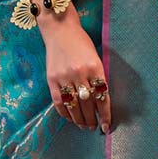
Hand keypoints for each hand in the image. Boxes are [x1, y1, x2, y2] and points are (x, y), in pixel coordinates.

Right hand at [42, 13, 111, 132]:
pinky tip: (69, 118)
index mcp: (95, 68)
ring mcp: (64, 77)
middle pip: (87, 104)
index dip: (104, 115)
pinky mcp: (51, 79)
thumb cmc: (81, 44)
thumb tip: (100, 103)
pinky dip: (64, 112)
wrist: (60, 31)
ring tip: (83, 126)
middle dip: (91, 119)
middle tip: (93, 127)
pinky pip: (58, 101)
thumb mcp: (95, 58)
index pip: (102, 97)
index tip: (106, 127)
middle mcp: (80, 73)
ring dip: (79, 120)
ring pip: (73, 106)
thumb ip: (98, 78)